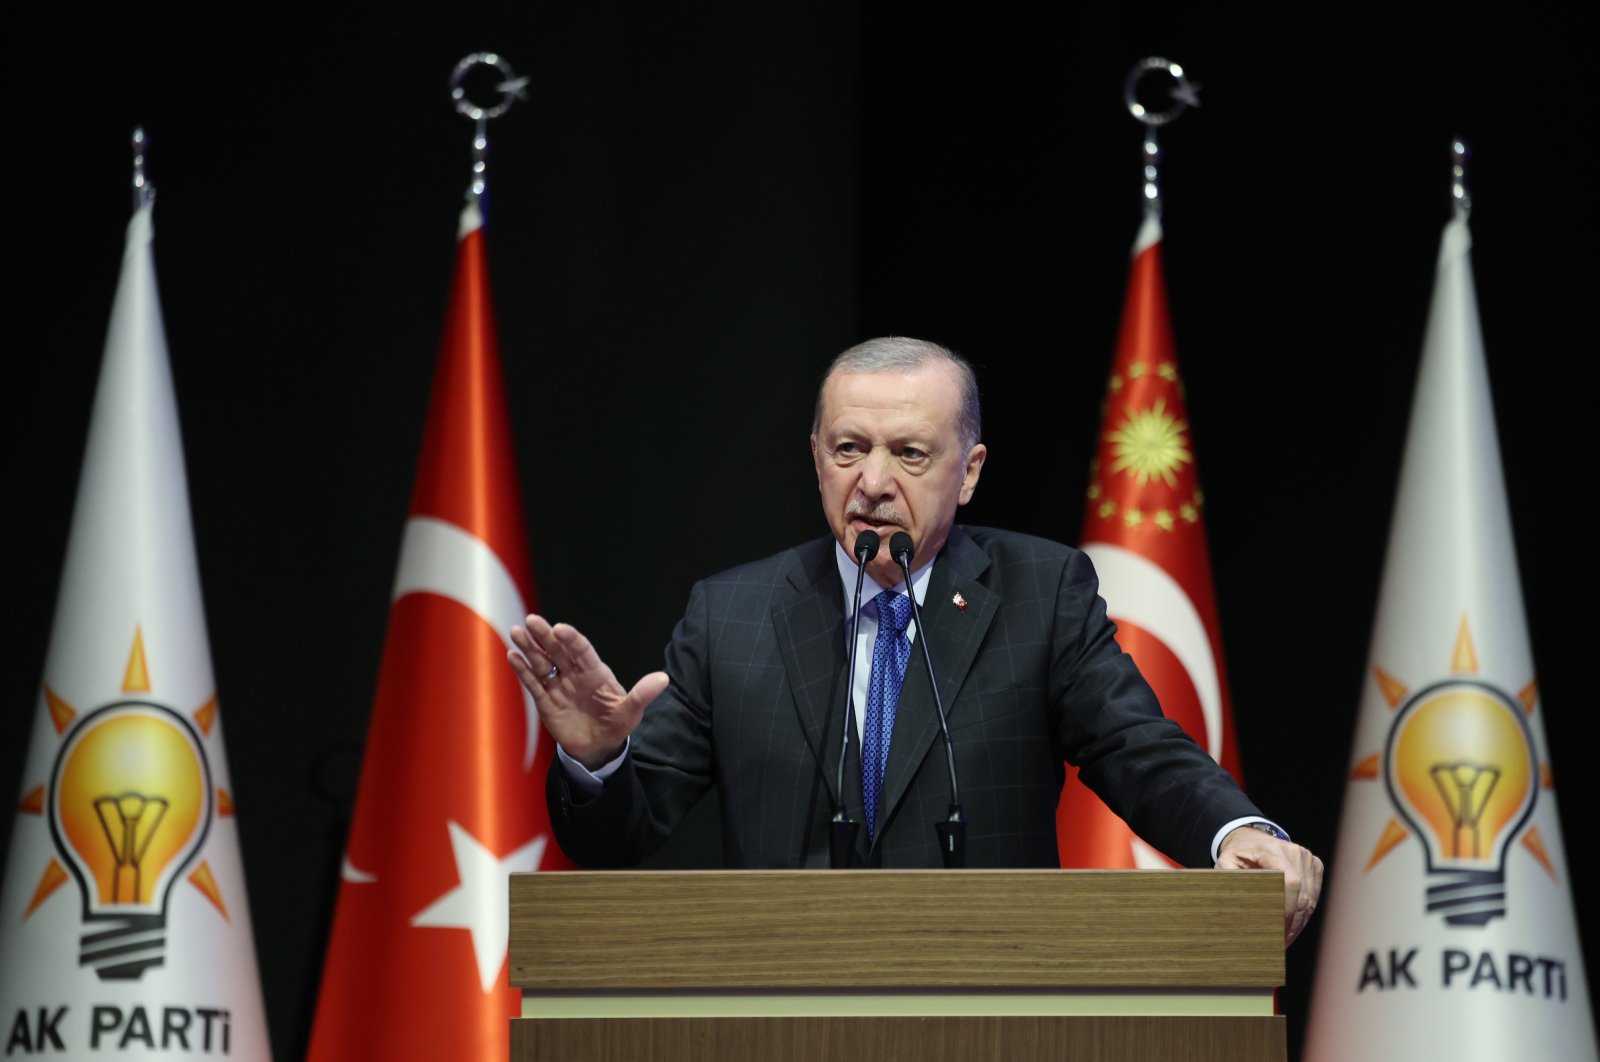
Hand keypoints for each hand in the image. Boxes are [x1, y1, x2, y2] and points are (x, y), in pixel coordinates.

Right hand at [507, 614, 669, 768]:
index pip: (582, 651)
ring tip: (516, 632)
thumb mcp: (631, 711)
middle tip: (531, 620)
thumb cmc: (617, 724)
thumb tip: (663, 679)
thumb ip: (642, 695)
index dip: (571, 639)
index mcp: (596, 672)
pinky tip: (512, 656)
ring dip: (530, 648)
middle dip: (545, 636)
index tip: (559, 628)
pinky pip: (533, 682)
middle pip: (558, 651)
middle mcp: (575, 674)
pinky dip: (522, 670)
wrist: (599, 747)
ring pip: (542, 662)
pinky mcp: (546, 700)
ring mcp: (559, 685)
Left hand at [1216, 825, 1324, 946]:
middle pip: (1302, 896)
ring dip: (1299, 922)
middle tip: (1280, 943)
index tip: (1278, 931)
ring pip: (1310, 899)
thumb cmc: (1238, 854)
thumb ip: (1230, 879)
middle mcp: (1295, 852)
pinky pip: (1315, 895)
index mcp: (1273, 850)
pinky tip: (1293, 927)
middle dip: (1292, 923)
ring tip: (1286, 940)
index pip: (1291, 883)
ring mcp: (1307, 858)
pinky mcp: (1315, 865)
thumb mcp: (1226, 862)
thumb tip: (1238, 904)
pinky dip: (1305, 913)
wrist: (1251, 839)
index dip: (1288, 909)